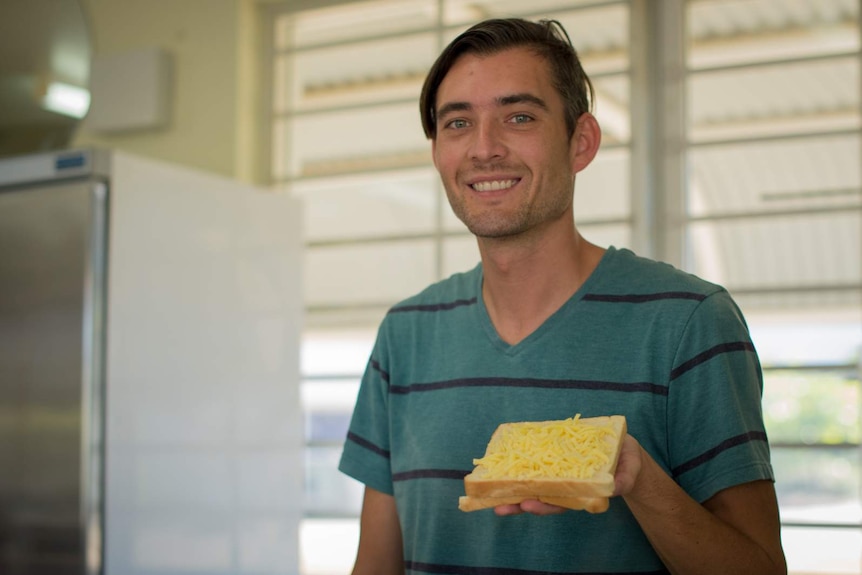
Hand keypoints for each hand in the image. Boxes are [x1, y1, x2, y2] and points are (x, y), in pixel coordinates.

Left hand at [493, 433, 644, 515]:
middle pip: (540, 496)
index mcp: (580, 492)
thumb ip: (623, 481)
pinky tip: (504, 459)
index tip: (528, 505)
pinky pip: (537, 459)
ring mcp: (560, 470)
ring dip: (514, 485)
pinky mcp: (556, 454)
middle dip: (520, 503)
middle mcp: (566, 484)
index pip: (559, 503)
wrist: (625, 449)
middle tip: (501, 507)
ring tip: (491, 489)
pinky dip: (522, 461)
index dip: (544, 506)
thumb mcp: (629, 473)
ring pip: (534, 481)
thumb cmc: (626, 465)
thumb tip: (615, 488)